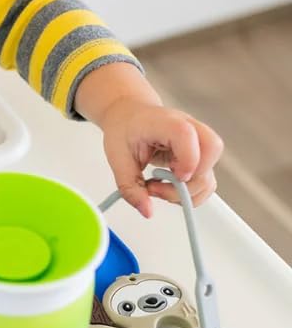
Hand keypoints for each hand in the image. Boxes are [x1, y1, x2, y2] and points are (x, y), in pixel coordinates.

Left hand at [100, 100, 223, 217]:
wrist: (130, 116)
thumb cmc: (125, 129)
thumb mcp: (117, 156)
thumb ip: (130, 185)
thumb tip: (147, 211)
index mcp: (167, 121)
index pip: (188, 135)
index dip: (186, 160)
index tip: (172, 177)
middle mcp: (190, 128)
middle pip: (211, 152)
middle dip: (188, 181)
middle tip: (158, 187)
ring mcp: (199, 143)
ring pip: (210, 173)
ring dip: (187, 192)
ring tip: (157, 187)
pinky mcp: (200, 158)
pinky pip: (206, 181)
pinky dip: (190, 192)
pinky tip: (168, 187)